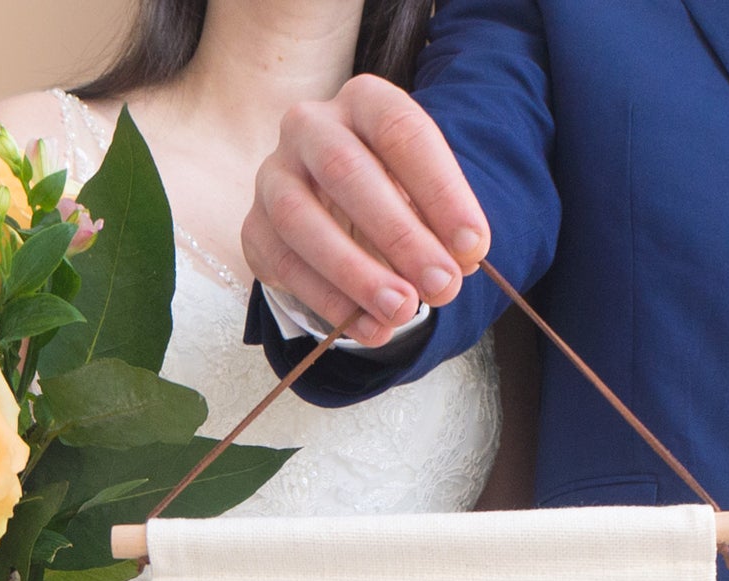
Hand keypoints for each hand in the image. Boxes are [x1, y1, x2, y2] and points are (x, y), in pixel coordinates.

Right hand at [241, 73, 490, 347]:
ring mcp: (274, 176)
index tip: (473, 247)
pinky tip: (372, 329)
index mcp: (364, 102)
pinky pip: (284, 265)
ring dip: (356, 273)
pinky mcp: (254, 228)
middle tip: (443, 286)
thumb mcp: (426, 198)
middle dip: (400, 235)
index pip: (401, 131)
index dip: (441, 191)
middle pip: (347, 171)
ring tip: (402, 311)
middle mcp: (310, 127)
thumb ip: (446, 224)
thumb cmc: (393, 197)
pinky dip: (330, 303)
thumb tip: (464, 261)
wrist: (334, 212)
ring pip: (300, 218)